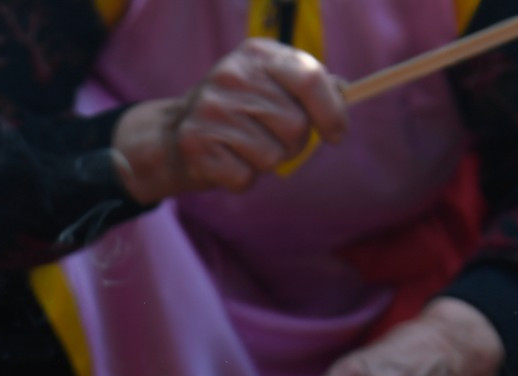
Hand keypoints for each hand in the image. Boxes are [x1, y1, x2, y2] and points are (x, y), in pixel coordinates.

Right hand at [111, 38, 346, 204]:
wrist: (172, 135)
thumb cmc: (236, 112)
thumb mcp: (268, 85)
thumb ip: (306, 85)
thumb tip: (345, 90)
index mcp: (257, 54)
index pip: (310, 79)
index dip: (332, 112)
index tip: (336, 134)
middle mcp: (232, 75)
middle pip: (296, 126)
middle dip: (293, 143)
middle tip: (271, 139)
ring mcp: (211, 109)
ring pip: (273, 156)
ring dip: (266, 162)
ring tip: (245, 149)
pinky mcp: (197, 145)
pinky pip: (246, 178)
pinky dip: (243, 179)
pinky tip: (227, 162)